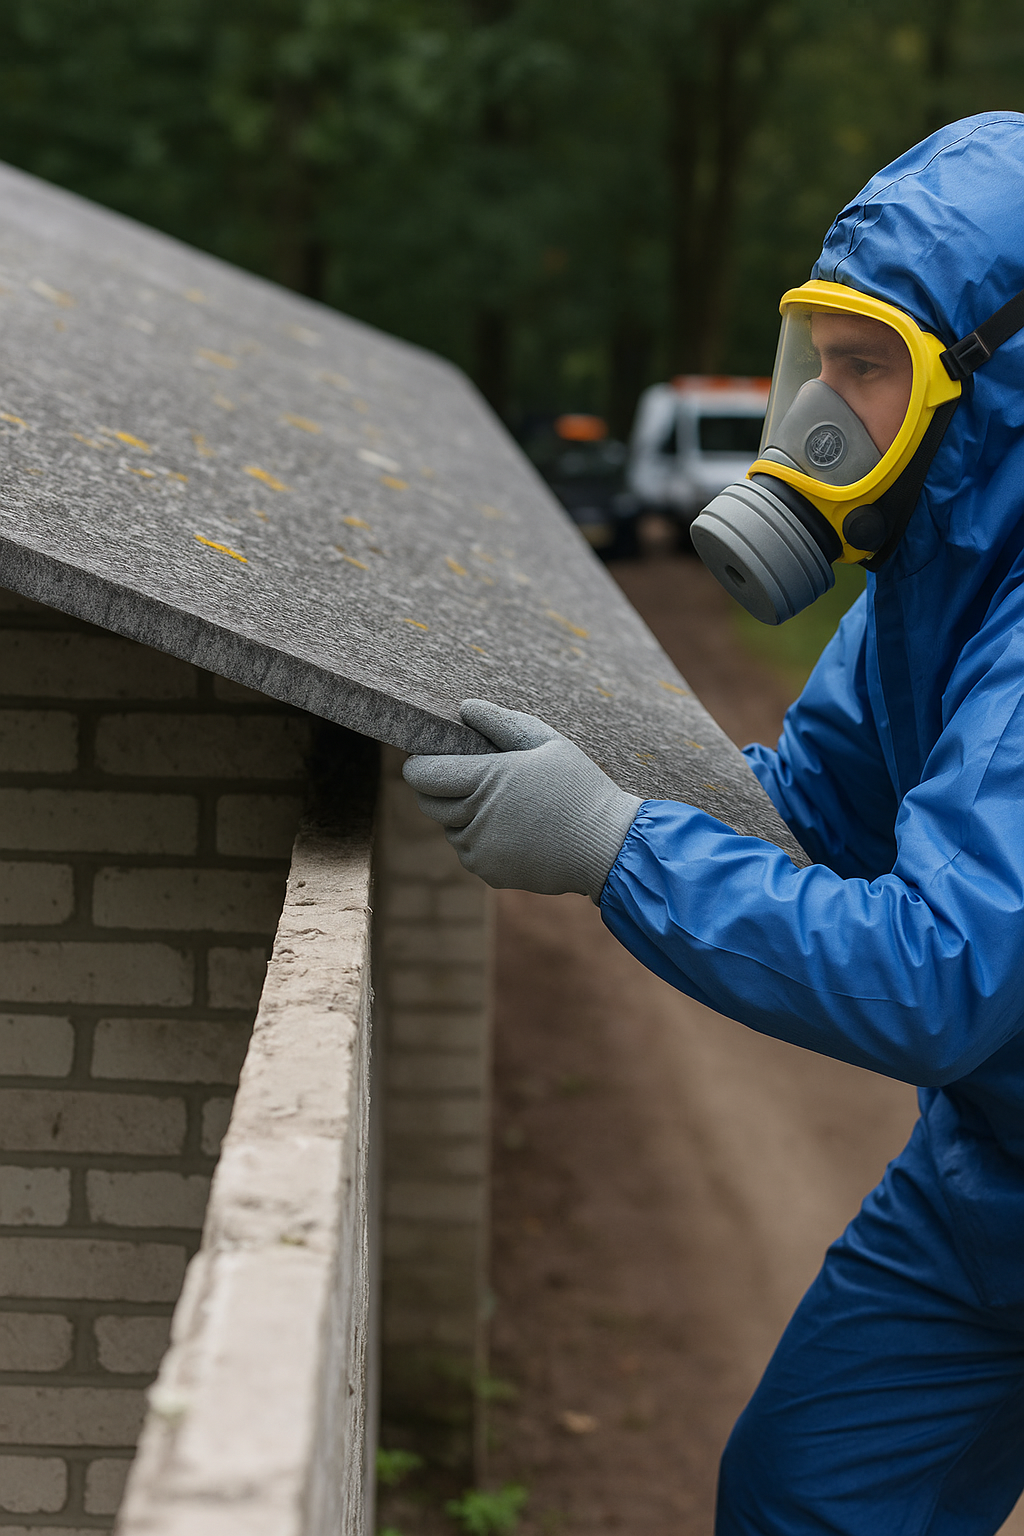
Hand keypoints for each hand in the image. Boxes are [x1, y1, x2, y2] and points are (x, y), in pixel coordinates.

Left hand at [402, 699, 642, 899]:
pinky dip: (481, 839)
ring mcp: (480, 849)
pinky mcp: (488, 872)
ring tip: (504, 806)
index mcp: (487, 778)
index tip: (428, 758)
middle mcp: (476, 817)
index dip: (419, 764)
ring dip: (462, 815)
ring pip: (449, 827)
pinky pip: (469, 850)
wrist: (606, 846)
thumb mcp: (548, 742)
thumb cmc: (580, 787)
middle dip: (438, 788)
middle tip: (467, 778)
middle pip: (427, 802)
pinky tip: (515, 830)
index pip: (423, 773)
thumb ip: (501, 722)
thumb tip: (465, 708)